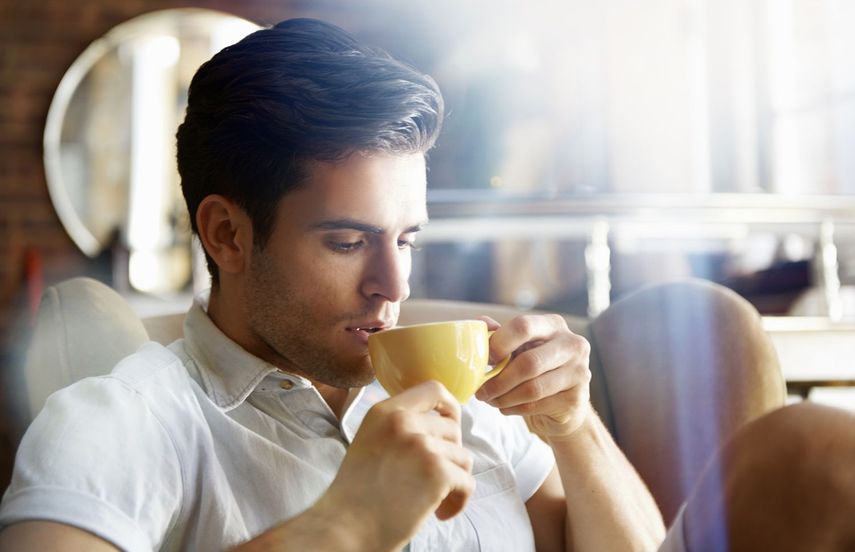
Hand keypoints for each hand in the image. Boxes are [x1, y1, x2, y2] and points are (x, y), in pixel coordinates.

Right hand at [316, 381, 474, 550]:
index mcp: (384, 412)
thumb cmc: (355, 496)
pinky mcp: (436, 472)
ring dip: (454, 481)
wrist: (343, 529)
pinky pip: (467, 482)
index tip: (450, 426)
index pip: (432, 389)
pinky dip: (459, 502)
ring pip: (463, 457)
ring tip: (433, 501)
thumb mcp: (369, 443)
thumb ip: (398, 429)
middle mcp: (403, 422)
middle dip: (449, 456)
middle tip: (432, 480)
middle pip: (452, 428)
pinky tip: (439, 513)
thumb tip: (438, 428)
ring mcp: (421, 445)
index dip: (450, 407)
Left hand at [475, 314, 591, 440]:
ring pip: (532, 388)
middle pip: (529, 362)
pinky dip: (514, 408)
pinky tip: (505, 407)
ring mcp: (579, 372)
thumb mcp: (520, 348)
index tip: (485, 359)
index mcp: (554, 325)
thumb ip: (501, 335)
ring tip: (490, 399)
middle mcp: (573, 345)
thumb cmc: (536, 370)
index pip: (523, 326)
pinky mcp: (575, 399)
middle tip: (481, 390)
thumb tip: (480, 324)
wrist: (564, 405)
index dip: (499, 343)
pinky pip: (536, 405)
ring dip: (504, 397)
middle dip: (499, 380)